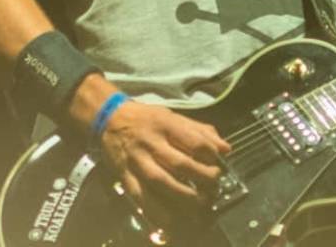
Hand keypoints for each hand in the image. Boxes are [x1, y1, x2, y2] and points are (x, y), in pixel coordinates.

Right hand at [100, 100, 230, 225]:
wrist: (110, 119)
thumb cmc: (148, 118)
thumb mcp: (175, 116)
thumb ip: (201, 131)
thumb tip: (226, 149)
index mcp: (167, 125)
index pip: (194, 142)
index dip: (210, 155)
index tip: (218, 163)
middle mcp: (152, 143)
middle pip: (180, 164)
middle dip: (201, 178)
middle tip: (214, 185)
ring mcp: (137, 161)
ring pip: (160, 182)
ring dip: (183, 196)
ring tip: (200, 204)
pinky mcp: (125, 176)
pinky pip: (140, 196)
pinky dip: (155, 210)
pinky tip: (171, 219)